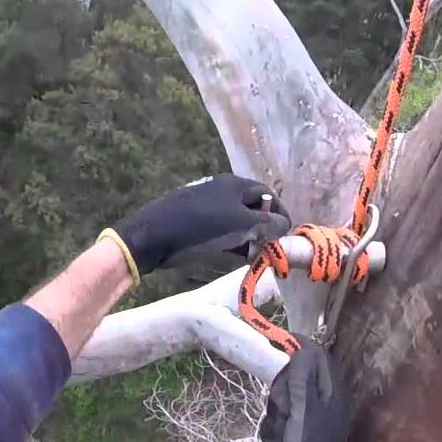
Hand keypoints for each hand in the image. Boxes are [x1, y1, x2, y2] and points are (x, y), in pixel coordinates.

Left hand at [105, 174, 290, 276]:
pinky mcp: (195, 222)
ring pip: (237, 220)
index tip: (287, 232)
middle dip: (265, 226)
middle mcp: (221, 191)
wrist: (153, 236)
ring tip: (256, 255)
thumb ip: (266, 224)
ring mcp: (206, 206)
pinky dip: (233, 241)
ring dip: (250, 236)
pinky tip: (237, 256)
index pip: (267, 193)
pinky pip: (222, 229)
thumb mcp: (240, 225)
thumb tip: (284, 224)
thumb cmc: (201, 227)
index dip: (279, 212)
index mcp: (234, 185)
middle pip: (252, 206)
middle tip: (271, 246)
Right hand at [259, 342, 360, 441]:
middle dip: (281, 391)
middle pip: (291, 375)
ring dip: (276, 414)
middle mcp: (320, 398)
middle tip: (286, 408)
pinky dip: (274, 429)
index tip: (275, 348)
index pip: (315, 353)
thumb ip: (303, 379)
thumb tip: (302, 345)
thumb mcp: (306, 411)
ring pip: (280, 398)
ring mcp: (306, 415)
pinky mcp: (295, 429)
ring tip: (285, 431)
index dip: (296, 347)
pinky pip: (275, 418)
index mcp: (330, 389)